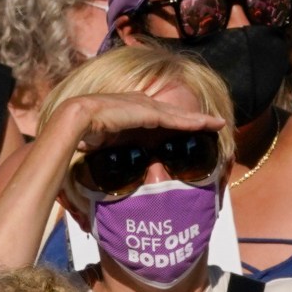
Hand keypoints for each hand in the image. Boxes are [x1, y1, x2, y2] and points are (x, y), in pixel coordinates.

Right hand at [41, 92, 226, 152]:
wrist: (74, 120)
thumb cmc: (77, 135)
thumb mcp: (95, 146)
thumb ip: (102, 156)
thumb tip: (95, 187)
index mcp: (126, 111)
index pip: (155, 118)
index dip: (171, 123)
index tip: (183, 130)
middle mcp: (138, 104)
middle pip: (171, 114)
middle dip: (191, 119)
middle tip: (211, 124)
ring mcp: (144, 107)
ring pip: (179, 115)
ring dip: (199, 120)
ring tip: (218, 124)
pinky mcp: (149, 112)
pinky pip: (178, 119)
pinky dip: (195, 121)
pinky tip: (210, 124)